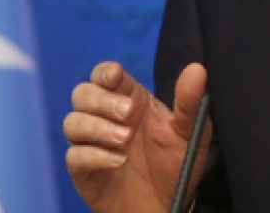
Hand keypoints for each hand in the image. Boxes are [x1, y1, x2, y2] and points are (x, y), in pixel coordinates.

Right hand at [64, 61, 210, 212]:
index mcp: (129, 100)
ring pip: (72, 122)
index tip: (115, 76)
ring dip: (96, 127)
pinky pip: (73, 155)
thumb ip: (190, 102)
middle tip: (127, 114)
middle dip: (101, 100)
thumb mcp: (189, 133)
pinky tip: (117, 161)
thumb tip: (197, 69)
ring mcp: (91, 142)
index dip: (105, 72)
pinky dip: (93, 155)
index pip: (104, 75)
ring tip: (124, 141)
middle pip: (82, 93)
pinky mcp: (82, 168)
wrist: (164, 205)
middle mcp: (105, 117)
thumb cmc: (174, 164)